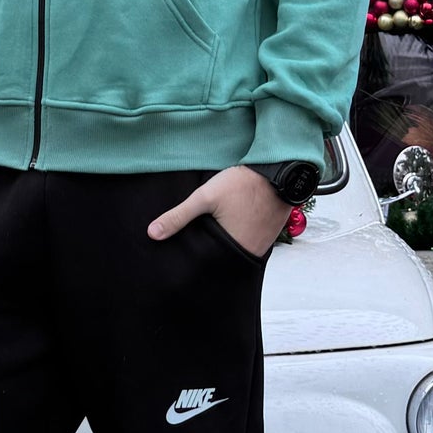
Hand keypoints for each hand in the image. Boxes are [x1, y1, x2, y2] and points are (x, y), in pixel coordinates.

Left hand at [148, 165, 287, 257]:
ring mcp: (264, 244)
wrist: (279, 169)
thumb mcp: (205, 197)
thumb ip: (178, 216)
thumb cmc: (242, 183)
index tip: (188, 253)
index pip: (209, 264)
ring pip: (238, 249)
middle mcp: (250, 252)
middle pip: (224, 258)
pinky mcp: (272, 233)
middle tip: (202, 239)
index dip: (198, 258)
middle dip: (212, 251)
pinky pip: (252, 240)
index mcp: (233, 249)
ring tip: (218, 231)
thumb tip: (152, 234)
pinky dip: (242, 235)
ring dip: (228, 243)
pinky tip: (236, 223)